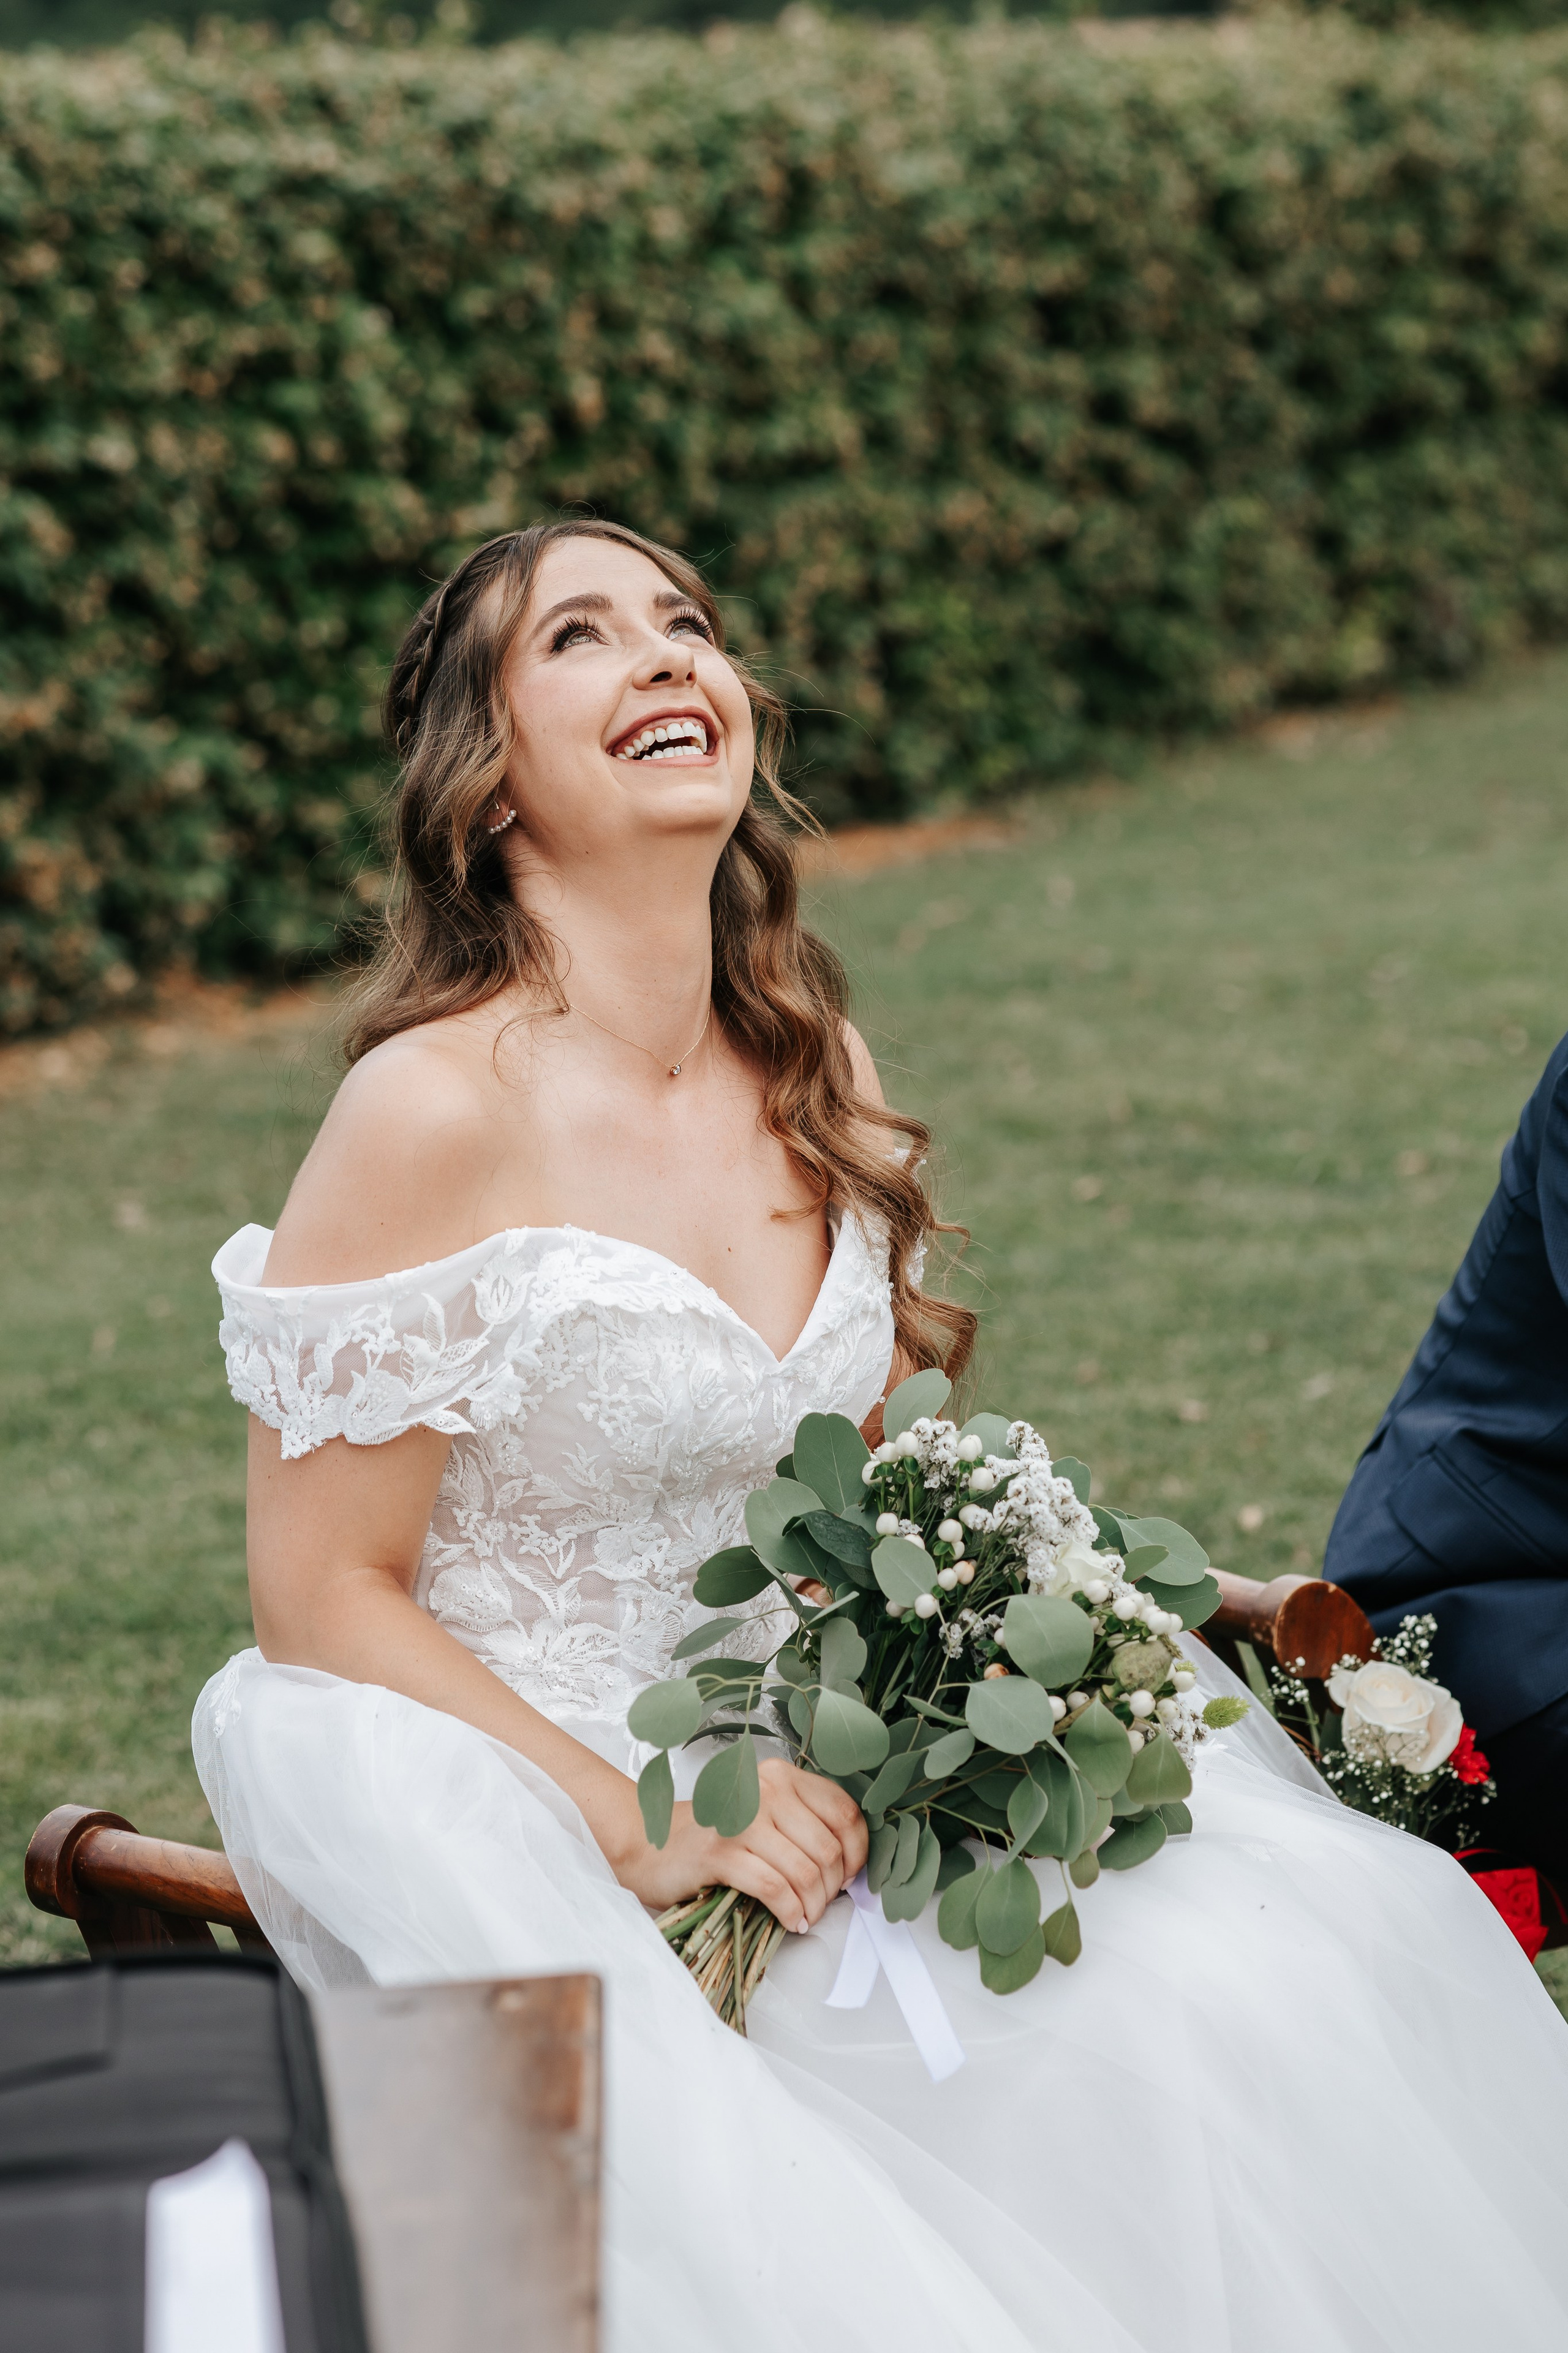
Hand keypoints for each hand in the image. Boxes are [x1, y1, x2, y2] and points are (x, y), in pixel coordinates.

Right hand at [612, 1758, 867, 1932]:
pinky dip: (790, 1912)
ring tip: (805, 1916)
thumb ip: (805, 1826)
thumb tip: (851, 1865)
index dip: (856, 1852)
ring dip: (813, 1905)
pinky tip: (791, 1921)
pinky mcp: (720, 1852)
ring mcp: (741, 1819)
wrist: (649, 1844)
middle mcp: (765, 1790)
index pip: (844, 1812)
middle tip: (820, 1904)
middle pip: (827, 1847)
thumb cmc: (715, 1837)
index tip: (848, 1877)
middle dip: (832, 1887)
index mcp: (781, 1776)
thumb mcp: (766, 1817)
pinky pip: (775, 1888)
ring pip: (805, 1870)